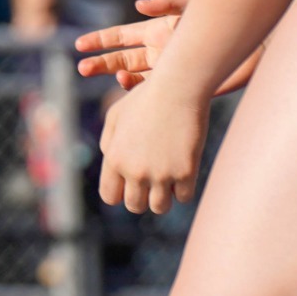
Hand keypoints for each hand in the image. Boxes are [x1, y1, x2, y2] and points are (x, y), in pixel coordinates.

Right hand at [75, 0, 260, 94]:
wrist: (257, 40)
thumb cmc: (226, 16)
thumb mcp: (195, 3)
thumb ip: (168, 2)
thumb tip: (140, 5)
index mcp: (155, 32)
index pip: (120, 37)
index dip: (99, 40)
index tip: (79, 45)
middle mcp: (158, 52)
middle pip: (121, 59)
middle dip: (100, 63)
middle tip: (82, 68)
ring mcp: (170, 70)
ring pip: (136, 78)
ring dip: (121, 78)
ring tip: (115, 76)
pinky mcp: (185, 85)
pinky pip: (158, 92)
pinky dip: (145, 90)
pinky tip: (140, 85)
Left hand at [98, 82, 208, 213]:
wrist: (177, 87)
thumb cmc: (146, 98)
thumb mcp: (116, 116)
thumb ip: (110, 144)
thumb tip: (112, 166)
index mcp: (114, 159)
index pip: (110, 196)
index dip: (120, 193)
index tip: (130, 185)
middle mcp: (134, 170)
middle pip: (135, 206)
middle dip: (142, 197)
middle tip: (151, 183)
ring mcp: (161, 174)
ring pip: (159, 207)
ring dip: (163, 197)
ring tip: (167, 180)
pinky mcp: (186, 172)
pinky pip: (184, 198)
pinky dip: (184, 189)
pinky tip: (184, 173)